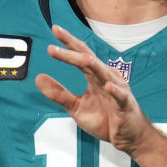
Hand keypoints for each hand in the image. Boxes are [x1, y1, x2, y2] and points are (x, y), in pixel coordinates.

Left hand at [36, 25, 153, 153]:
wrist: (128, 137)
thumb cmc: (106, 119)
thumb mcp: (76, 107)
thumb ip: (59, 93)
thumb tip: (38, 78)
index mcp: (94, 76)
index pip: (80, 55)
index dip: (67, 43)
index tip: (55, 29)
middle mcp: (106, 77)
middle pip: (88, 59)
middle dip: (73, 49)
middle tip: (57, 38)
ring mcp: (117, 90)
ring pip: (104, 74)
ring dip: (94, 65)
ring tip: (82, 58)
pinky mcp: (125, 105)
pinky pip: (120, 96)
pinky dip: (114, 90)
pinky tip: (107, 85)